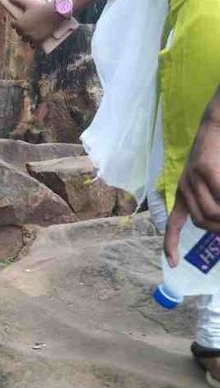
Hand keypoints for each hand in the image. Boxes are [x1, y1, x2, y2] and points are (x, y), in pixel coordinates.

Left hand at [8, 0, 60, 45]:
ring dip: (27, 37)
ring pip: (25, 40)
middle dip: (22, 30)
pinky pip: (33, 46)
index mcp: (19, 24)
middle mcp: (24, 32)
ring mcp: (31, 38)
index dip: (16, 22)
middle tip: (28, 25)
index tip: (20, 20)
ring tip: (31, 32)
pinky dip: (33, 44)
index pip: (13, 25)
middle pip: (19, 33)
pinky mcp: (39, 42)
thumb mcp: (28, 3)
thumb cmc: (40, 7)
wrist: (55, 13)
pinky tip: (35, 40)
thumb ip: (17, 0)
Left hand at [164, 109, 219, 265]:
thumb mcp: (213, 181)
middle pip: (202, 222)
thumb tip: (217, 228)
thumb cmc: (219, 155)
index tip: (173, 264)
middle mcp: (184, 187)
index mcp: (183, 193)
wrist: (217, 123)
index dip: (171, 244)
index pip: (174, 223)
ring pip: (212, 213)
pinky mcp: (206, 169)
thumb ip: (214, 202)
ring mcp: (193, 178)